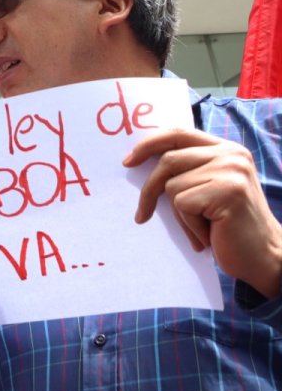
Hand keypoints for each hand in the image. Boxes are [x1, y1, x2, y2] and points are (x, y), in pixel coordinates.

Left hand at [127, 127, 281, 298]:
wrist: (263, 256)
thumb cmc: (227, 226)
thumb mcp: (207, 190)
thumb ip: (186, 171)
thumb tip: (136, 162)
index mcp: (225, 149)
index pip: (178, 133)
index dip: (149, 144)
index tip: (128, 161)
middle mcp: (231, 154)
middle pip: (168, 160)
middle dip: (149, 190)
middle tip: (142, 214)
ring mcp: (231, 170)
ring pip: (172, 185)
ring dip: (179, 214)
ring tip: (201, 227)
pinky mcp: (227, 191)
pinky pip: (182, 204)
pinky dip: (189, 224)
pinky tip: (210, 233)